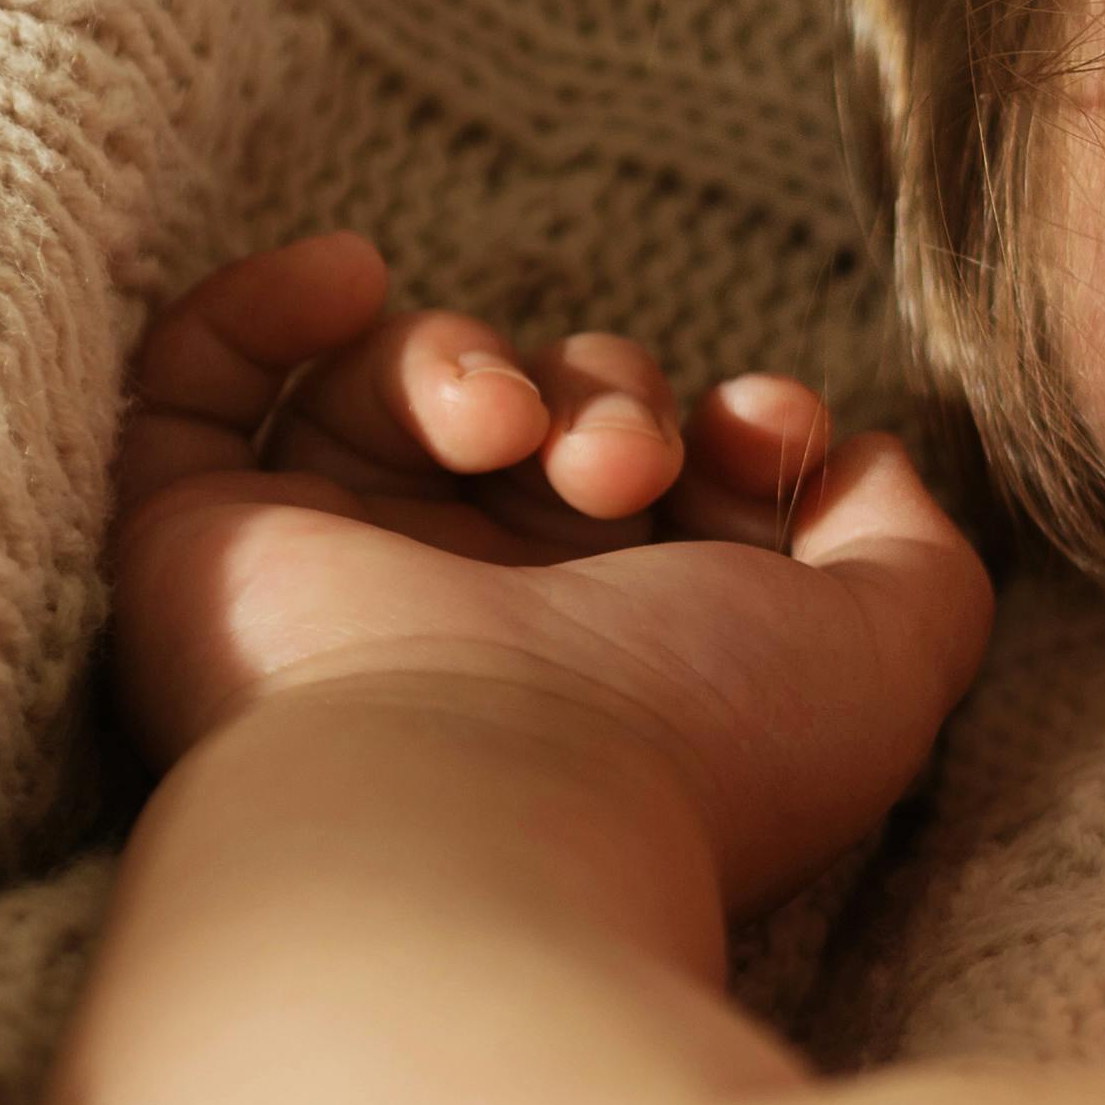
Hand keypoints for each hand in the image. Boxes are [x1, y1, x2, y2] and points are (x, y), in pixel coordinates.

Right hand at [106, 233, 991, 904]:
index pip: (667, 476)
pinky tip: (351, 276)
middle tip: (628, 467)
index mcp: (616, 648)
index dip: (732, 423)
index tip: (771, 431)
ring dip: (477, 359)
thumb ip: (912, 552)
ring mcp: (328, 583)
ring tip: (514, 430)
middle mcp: (467, 615)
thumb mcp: (887, 655)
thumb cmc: (694, 754)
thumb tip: (864, 464)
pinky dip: (262, 309)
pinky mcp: (197, 556)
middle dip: (613, 393)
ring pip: (393, 388)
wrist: (486, 828)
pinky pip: (192, 396)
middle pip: (539, 414)